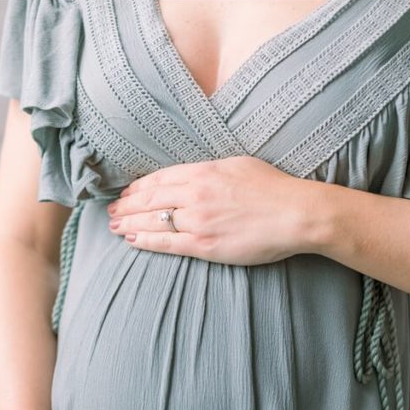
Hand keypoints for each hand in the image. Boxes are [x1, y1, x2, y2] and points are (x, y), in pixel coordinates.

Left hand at [107, 156, 316, 264]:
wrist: (297, 213)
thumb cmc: (273, 189)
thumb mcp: (238, 166)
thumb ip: (209, 170)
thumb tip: (191, 174)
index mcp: (203, 172)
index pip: (159, 179)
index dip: (137, 188)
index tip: (125, 193)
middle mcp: (195, 194)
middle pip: (149, 200)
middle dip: (126, 206)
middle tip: (111, 212)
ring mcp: (197, 220)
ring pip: (152, 221)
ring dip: (129, 223)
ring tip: (114, 226)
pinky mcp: (204, 244)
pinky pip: (165, 243)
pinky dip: (144, 241)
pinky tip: (131, 240)